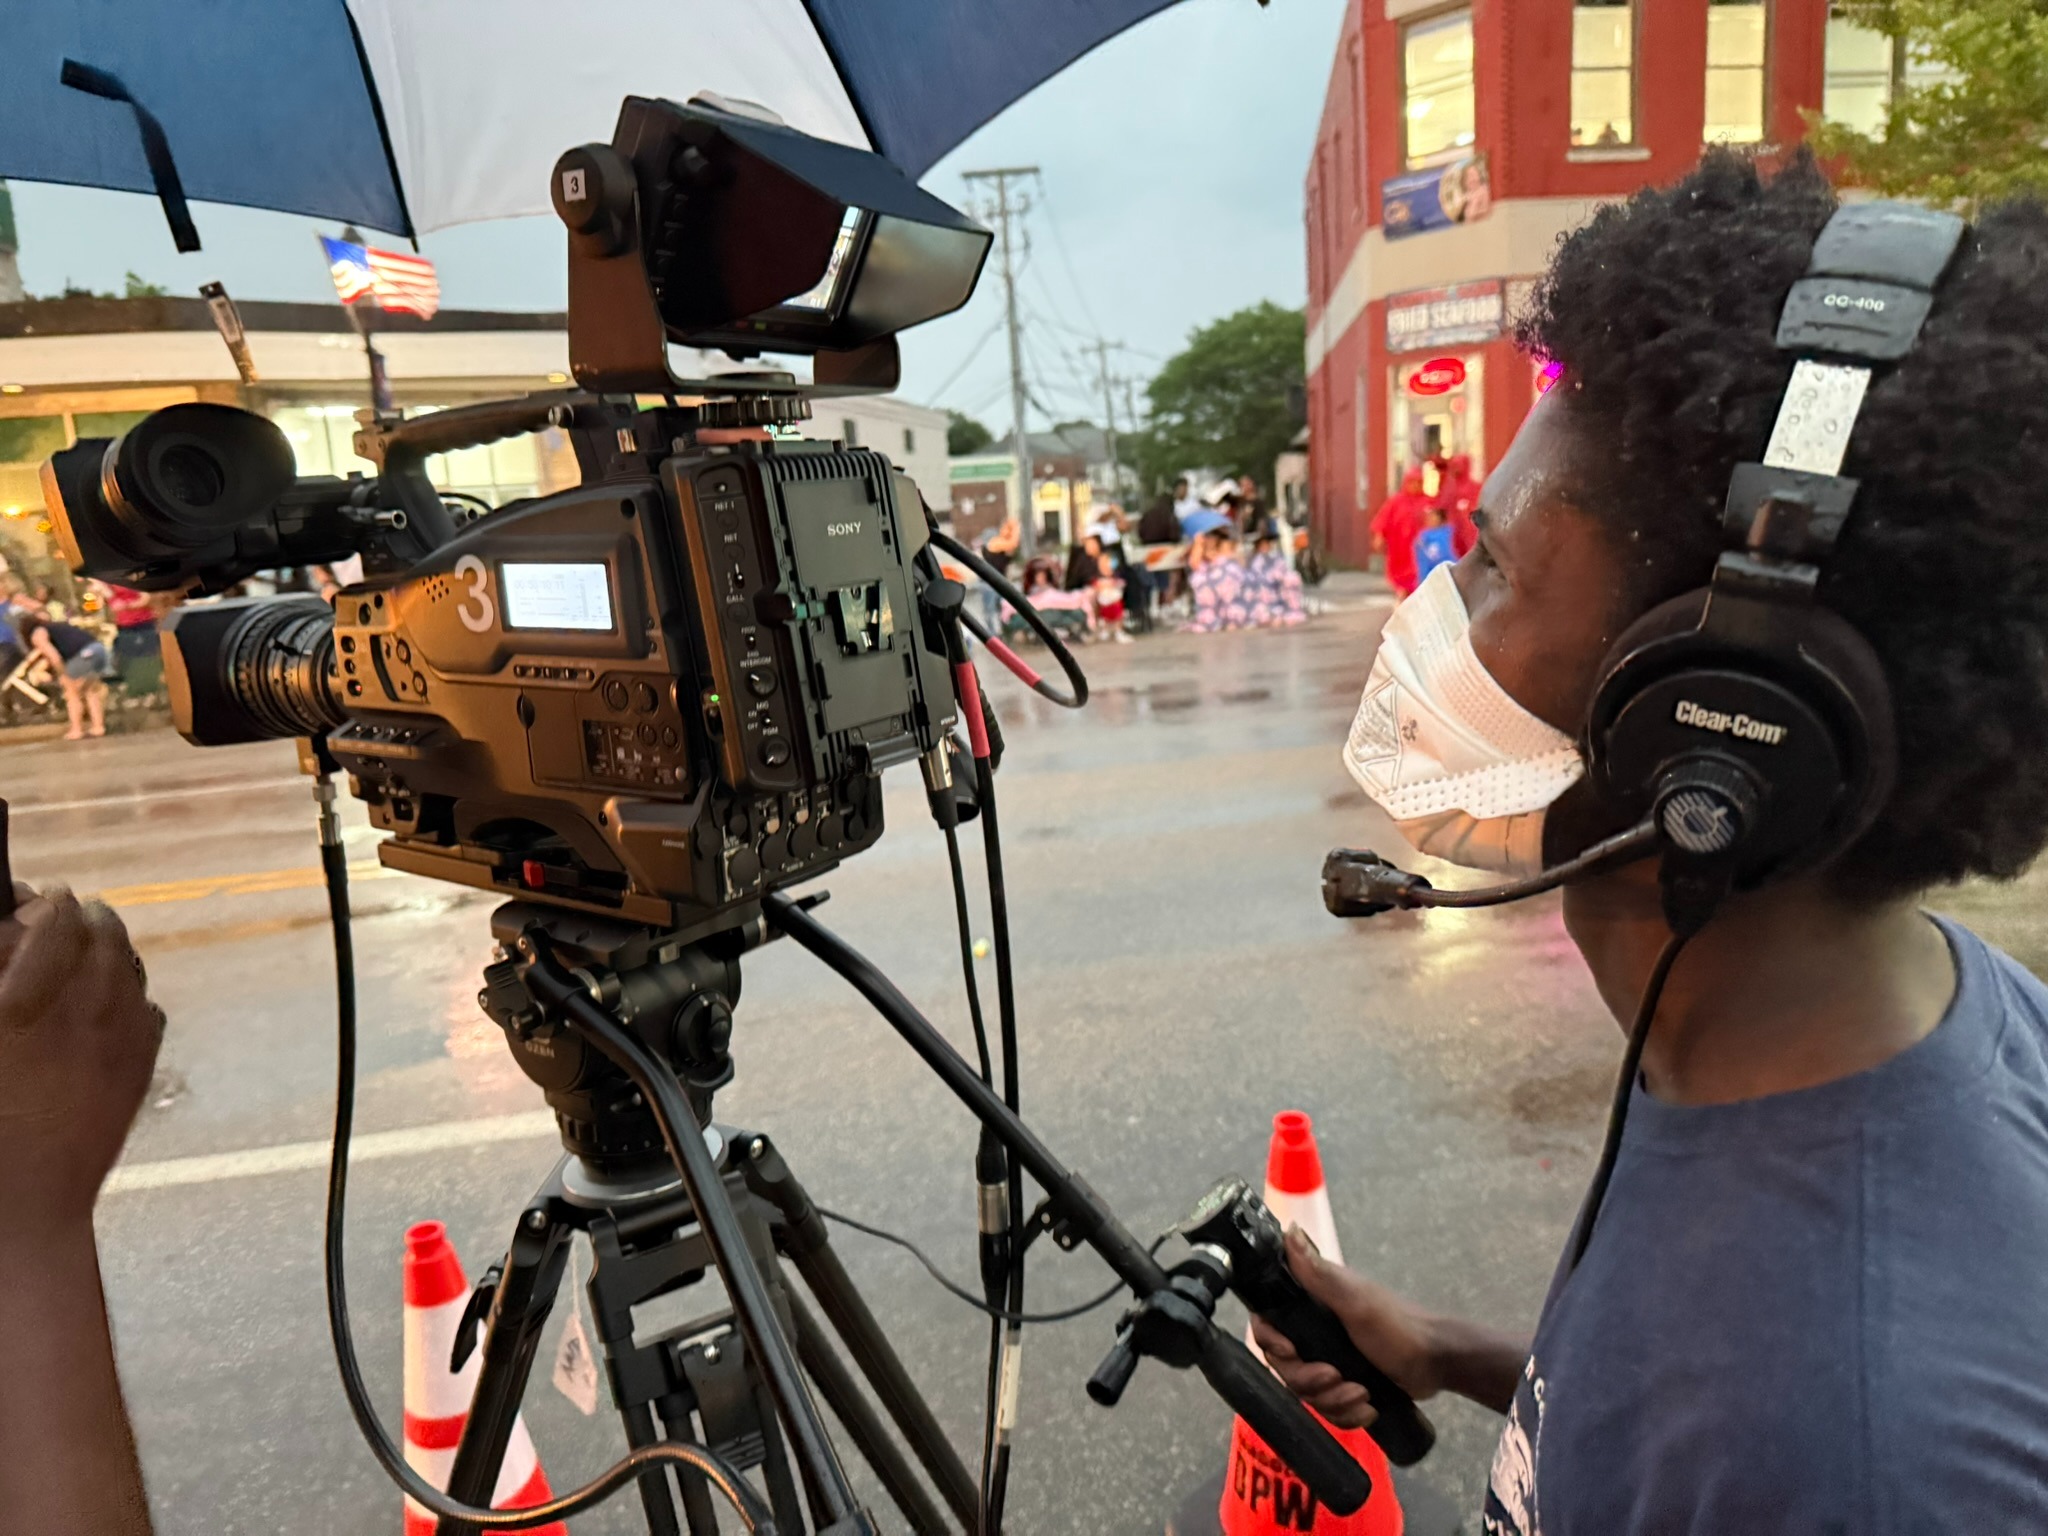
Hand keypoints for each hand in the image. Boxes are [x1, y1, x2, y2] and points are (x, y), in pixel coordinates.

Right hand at [0, 884, 161, 1235]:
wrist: (21, 1210)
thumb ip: (0, 979)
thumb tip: (9, 939)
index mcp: (28, 1003)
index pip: (58, 916)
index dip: (42, 906)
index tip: (30, 909)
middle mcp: (86, 1011)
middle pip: (104, 931)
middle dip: (79, 923)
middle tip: (54, 926)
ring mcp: (122, 1038)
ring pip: (129, 965)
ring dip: (106, 954)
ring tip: (79, 958)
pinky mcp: (140, 1067)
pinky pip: (144, 1008)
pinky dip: (125, 999)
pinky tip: (96, 1009)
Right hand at [1250, 1227, 1444, 1430]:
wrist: (1437, 1364)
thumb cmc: (1399, 1327)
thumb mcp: (1356, 1301)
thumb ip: (1319, 1274)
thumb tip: (1289, 1231)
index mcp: (1313, 1304)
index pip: (1268, 1324)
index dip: (1272, 1342)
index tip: (1291, 1352)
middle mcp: (1315, 1331)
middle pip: (1285, 1366)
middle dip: (1310, 1380)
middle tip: (1337, 1378)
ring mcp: (1328, 1359)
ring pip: (1307, 1392)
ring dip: (1333, 1400)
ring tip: (1361, 1395)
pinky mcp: (1343, 1385)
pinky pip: (1327, 1408)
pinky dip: (1346, 1413)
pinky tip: (1367, 1407)